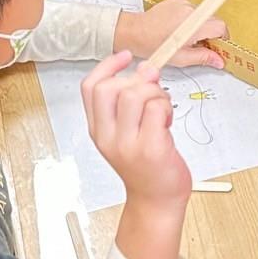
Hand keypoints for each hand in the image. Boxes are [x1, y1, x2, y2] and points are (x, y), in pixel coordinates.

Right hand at [82, 51, 191, 202]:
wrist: (156, 201)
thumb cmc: (146, 166)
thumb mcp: (126, 133)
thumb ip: (130, 102)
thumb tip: (145, 68)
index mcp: (98, 130)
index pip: (90, 88)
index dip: (107, 66)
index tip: (125, 57)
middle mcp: (108, 137)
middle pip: (112, 87)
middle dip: (137, 80)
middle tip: (153, 91)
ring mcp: (128, 144)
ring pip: (135, 94)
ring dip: (156, 93)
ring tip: (162, 109)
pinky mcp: (151, 148)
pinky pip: (155, 109)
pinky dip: (165, 107)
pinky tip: (167, 121)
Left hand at [114, 0, 225, 67]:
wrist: (134, 31)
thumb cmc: (153, 45)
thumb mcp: (180, 58)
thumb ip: (203, 57)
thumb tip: (220, 61)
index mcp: (192, 26)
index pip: (221, 26)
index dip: (222, 38)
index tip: (216, 46)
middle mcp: (190, 10)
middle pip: (214, 19)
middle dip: (211, 33)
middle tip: (199, 44)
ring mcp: (184, 2)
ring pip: (204, 14)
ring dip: (201, 25)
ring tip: (186, 36)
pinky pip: (194, 9)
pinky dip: (191, 18)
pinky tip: (179, 27)